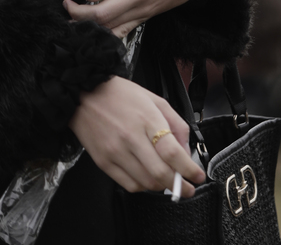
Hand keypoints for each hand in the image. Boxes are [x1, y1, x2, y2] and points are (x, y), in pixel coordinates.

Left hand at [64, 0, 205, 38]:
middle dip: (77, 13)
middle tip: (69, 4)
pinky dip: (103, 33)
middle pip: (100, 14)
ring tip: (77, 15)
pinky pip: (121, 33)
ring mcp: (142, 10)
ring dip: (87, 25)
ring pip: (108, 28)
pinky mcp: (145, 20)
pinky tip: (94, 27)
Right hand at [69, 76, 205, 195]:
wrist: (83, 92)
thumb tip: (185, 149)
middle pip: (160, 173)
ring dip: (162, 186)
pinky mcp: (103, 162)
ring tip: (167, 180)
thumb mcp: (153, 98)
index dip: (189, 168)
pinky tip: (147, 177)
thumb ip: (174, 123)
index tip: (198, 176)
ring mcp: (115, 151)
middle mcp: (130, 137)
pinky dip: (143, 186)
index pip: (171, 152)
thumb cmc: (119, 94)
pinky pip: (129, 185)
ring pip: (146, 183)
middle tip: (188, 188)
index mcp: (146, 118)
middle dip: (180, 186)